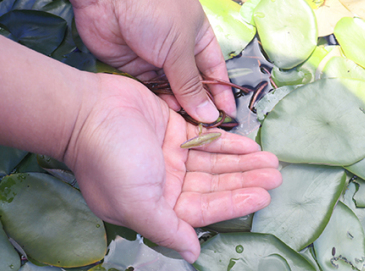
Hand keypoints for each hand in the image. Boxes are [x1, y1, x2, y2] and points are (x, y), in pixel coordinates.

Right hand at [63, 73, 280, 262]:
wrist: (88, 111)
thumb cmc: (111, 160)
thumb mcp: (135, 203)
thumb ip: (165, 229)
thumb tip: (191, 253)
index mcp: (159, 204)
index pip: (206, 209)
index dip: (235, 203)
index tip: (264, 196)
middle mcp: (168, 182)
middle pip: (215, 184)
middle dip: (246, 180)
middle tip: (276, 175)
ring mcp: (172, 155)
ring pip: (215, 162)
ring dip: (242, 161)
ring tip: (271, 160)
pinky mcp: (174, 129)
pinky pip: (207, 139)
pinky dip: (228, 142)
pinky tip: (249, 145)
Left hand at [70, 0, 234, 122]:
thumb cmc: (155, 10)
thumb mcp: (179, 47)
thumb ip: (191, 83)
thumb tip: (210, 114)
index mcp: (198, 36)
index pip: (216, 70)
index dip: (222, 93)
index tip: (228, 117)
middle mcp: (179, 49)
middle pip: (193, 83)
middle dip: (200, 104)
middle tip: (207, 129)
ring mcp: (156, 59)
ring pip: (172, 89)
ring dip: (179, 105)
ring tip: (187, 125)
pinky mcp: (135, 68)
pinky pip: (151, 89)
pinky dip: (159, 101)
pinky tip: (166, 114)